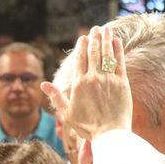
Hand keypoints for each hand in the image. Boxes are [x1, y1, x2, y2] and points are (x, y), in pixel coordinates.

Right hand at [42, 26, 131, 141]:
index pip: (80, 58)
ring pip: (106, 53)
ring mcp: (108, 79)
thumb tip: (42, 85)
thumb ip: (56, 96)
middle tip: (96, 29)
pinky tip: (116, 41)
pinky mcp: (122, 82)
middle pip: (93, 52)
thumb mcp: (66, 113)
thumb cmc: (87, 126)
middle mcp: (93, 78)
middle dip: (94, 37)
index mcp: (79, 84)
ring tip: (106, 30)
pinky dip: (118, 50)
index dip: (82, 45)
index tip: (84, 37)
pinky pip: (120, 61)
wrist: (110, 134)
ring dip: (106, 39)